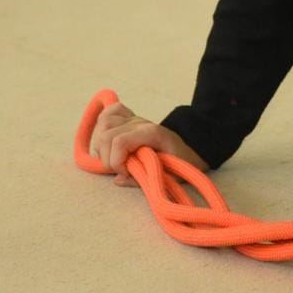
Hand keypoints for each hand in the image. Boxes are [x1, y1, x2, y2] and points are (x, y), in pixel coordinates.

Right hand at [91, 99, 207, 185]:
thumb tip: (117, 179)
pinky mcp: (130, 118)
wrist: (190, 150)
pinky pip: (110, 112)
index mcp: (152, 133)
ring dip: (102, 145)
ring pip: (104, 123)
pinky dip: (103, 125)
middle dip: (107, 157)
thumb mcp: (168, 176)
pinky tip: (109, 139)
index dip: (116, 162)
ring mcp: (134, 119)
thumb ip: (142, 179)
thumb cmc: (181, 163)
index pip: (119, 142)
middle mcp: (140, 122)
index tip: (125, 173)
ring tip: (113, 157)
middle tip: (120, 168)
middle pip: (106, 134)